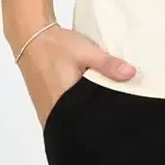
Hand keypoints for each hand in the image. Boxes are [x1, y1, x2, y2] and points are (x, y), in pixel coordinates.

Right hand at [15, 23, 137, 127]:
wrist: (33, 38)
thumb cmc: (57, 46)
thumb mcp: (86, 52)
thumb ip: (108, 64)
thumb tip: (131, 74)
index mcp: (63, 105)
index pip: (86, 126)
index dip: (102, 125)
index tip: (119, 121)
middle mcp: (53, 114)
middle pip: (79, 126)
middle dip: (96, 122)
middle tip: (115, 116)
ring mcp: (48, 112)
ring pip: (71, 121)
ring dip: (85, 116)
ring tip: (104, 110)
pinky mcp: (46, 107)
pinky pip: (64, 115)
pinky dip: (75, 111)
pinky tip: (87, 103)